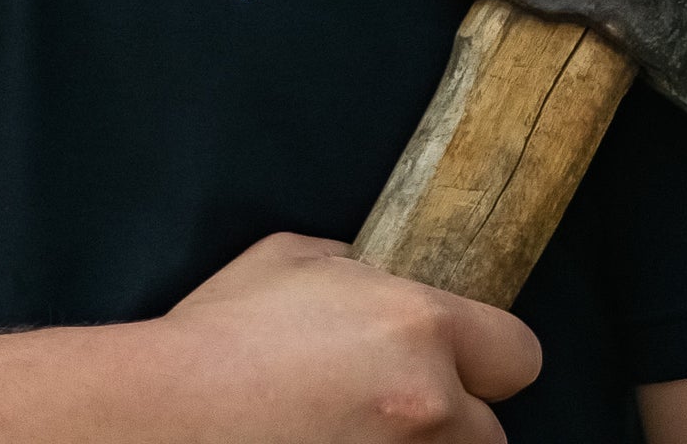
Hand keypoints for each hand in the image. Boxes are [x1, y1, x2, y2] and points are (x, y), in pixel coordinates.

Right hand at [155, 232, 540, 441]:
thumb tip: (372, 277)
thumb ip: (355, 270)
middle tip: (394, 405)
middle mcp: (428, 401)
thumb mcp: (293, 259)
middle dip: (454, 417)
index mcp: (418, 324)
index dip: (490, 355)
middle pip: (491, 432)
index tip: (463, 360)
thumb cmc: (223, 333)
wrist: (168, 415)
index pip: (519, 352)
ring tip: (360, 431)